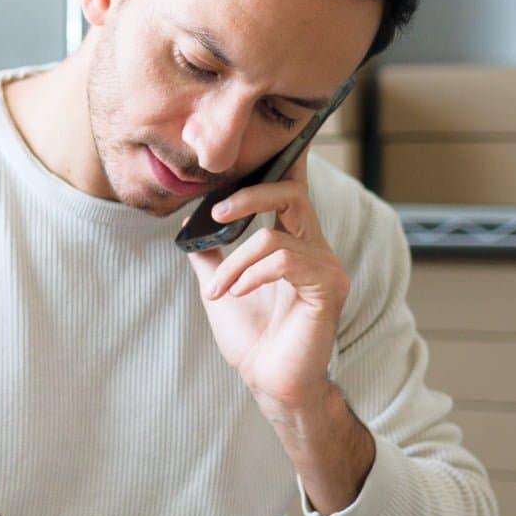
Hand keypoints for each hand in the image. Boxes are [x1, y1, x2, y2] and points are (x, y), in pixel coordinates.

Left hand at [185, 156, 374, 512]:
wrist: (269, 382)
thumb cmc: (252, 338)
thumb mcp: (221, 285)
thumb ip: (212, 253)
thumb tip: (188, 224)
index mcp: (296, 241)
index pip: (294, 187)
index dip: (286, 158)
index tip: (272, 133)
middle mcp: (318, 247)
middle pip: (292, 191)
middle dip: (248, 195)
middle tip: (216, 213)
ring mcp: (327, 267)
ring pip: (275, 234)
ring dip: (236, 261)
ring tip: (220, 289)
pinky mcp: (327, 287)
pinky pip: (283, 260)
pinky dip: (251, 274)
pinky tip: (237, 294)